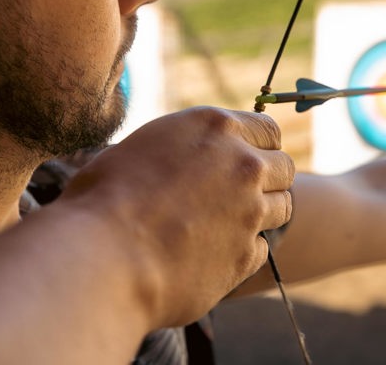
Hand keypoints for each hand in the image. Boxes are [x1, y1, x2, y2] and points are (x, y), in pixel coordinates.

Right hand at [58, 106, 294, 328]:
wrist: (102, 257)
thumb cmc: (103, 198)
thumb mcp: (142, 147)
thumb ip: (181, 148)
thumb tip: (189, 158)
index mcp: (215, 127)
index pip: (268, 129)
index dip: (258, 145)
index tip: (242, 159)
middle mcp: (243, 164)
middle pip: (284, 166)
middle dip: (268, 179)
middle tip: (235, 194)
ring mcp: (250, 211)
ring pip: (283, 207)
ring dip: (260, 214)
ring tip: (223, 224)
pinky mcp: (246, 255)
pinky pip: (262, 249)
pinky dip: (244, 251)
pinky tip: (211, 255)